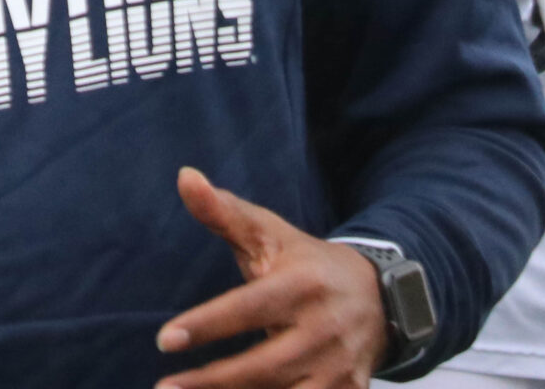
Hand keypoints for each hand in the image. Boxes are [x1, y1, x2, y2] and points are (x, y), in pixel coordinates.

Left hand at [155, 167, 385, 388]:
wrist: (380, 297)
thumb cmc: (307, 264)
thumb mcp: (270, 233)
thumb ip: (224, 212)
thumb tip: (185, 177)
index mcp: (303, 286)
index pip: (248, 308)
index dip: (207, 325)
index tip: (165, 339)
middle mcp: (324, 330)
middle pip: (263, 366)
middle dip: (212, 381)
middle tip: (164, 388)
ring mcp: (339, 368)